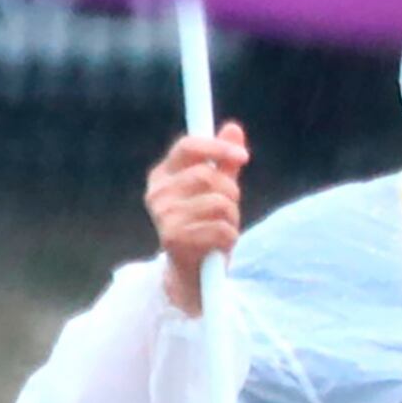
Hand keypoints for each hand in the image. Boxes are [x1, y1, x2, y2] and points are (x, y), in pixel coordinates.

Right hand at [149, 126, 250, 314]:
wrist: (192, 274)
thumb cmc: (204, 227)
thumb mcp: (215, 191)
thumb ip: (224, 162)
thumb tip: (234, 128)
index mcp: (162, 176)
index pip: (187, 146)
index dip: (217, 147)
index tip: (244, 156)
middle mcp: (157, 194)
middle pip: (208, 176)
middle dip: (231, 193)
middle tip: (229, 210)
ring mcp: (163, 216)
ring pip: (219, 203)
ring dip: (232, 218)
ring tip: (221, 229)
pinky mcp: (175, 239)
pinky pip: (221, 228)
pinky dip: (229, 237)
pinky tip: (217, 246)